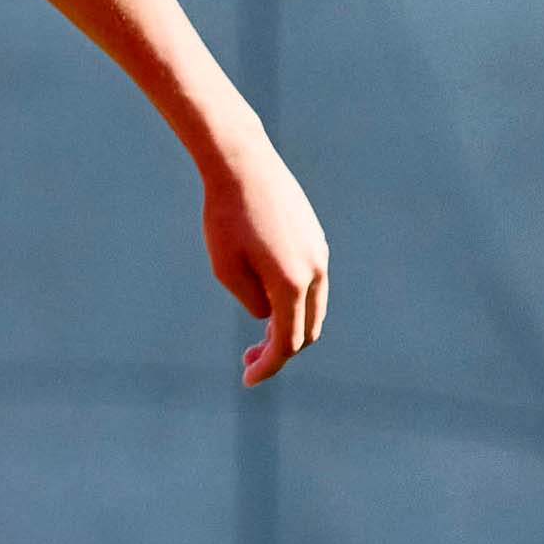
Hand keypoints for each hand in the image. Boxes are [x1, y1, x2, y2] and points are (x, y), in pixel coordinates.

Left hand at [199, 142, 329, 384]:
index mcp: (292, 283)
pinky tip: (270, 300)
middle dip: (280, 351)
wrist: (241, 163)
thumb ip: (252, 301)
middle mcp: (315, 270)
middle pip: (307, 331)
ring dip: (290, 327)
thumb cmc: (224, 216)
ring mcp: (319, 253)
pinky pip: (312, 283)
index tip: (247, 380)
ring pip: (313, 307)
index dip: (268, 367)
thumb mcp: (227, 269)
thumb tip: (270, 316)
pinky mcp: (316, 239)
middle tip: (247, 358)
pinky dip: (296, 302)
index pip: (287, 343)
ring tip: (259, 334)